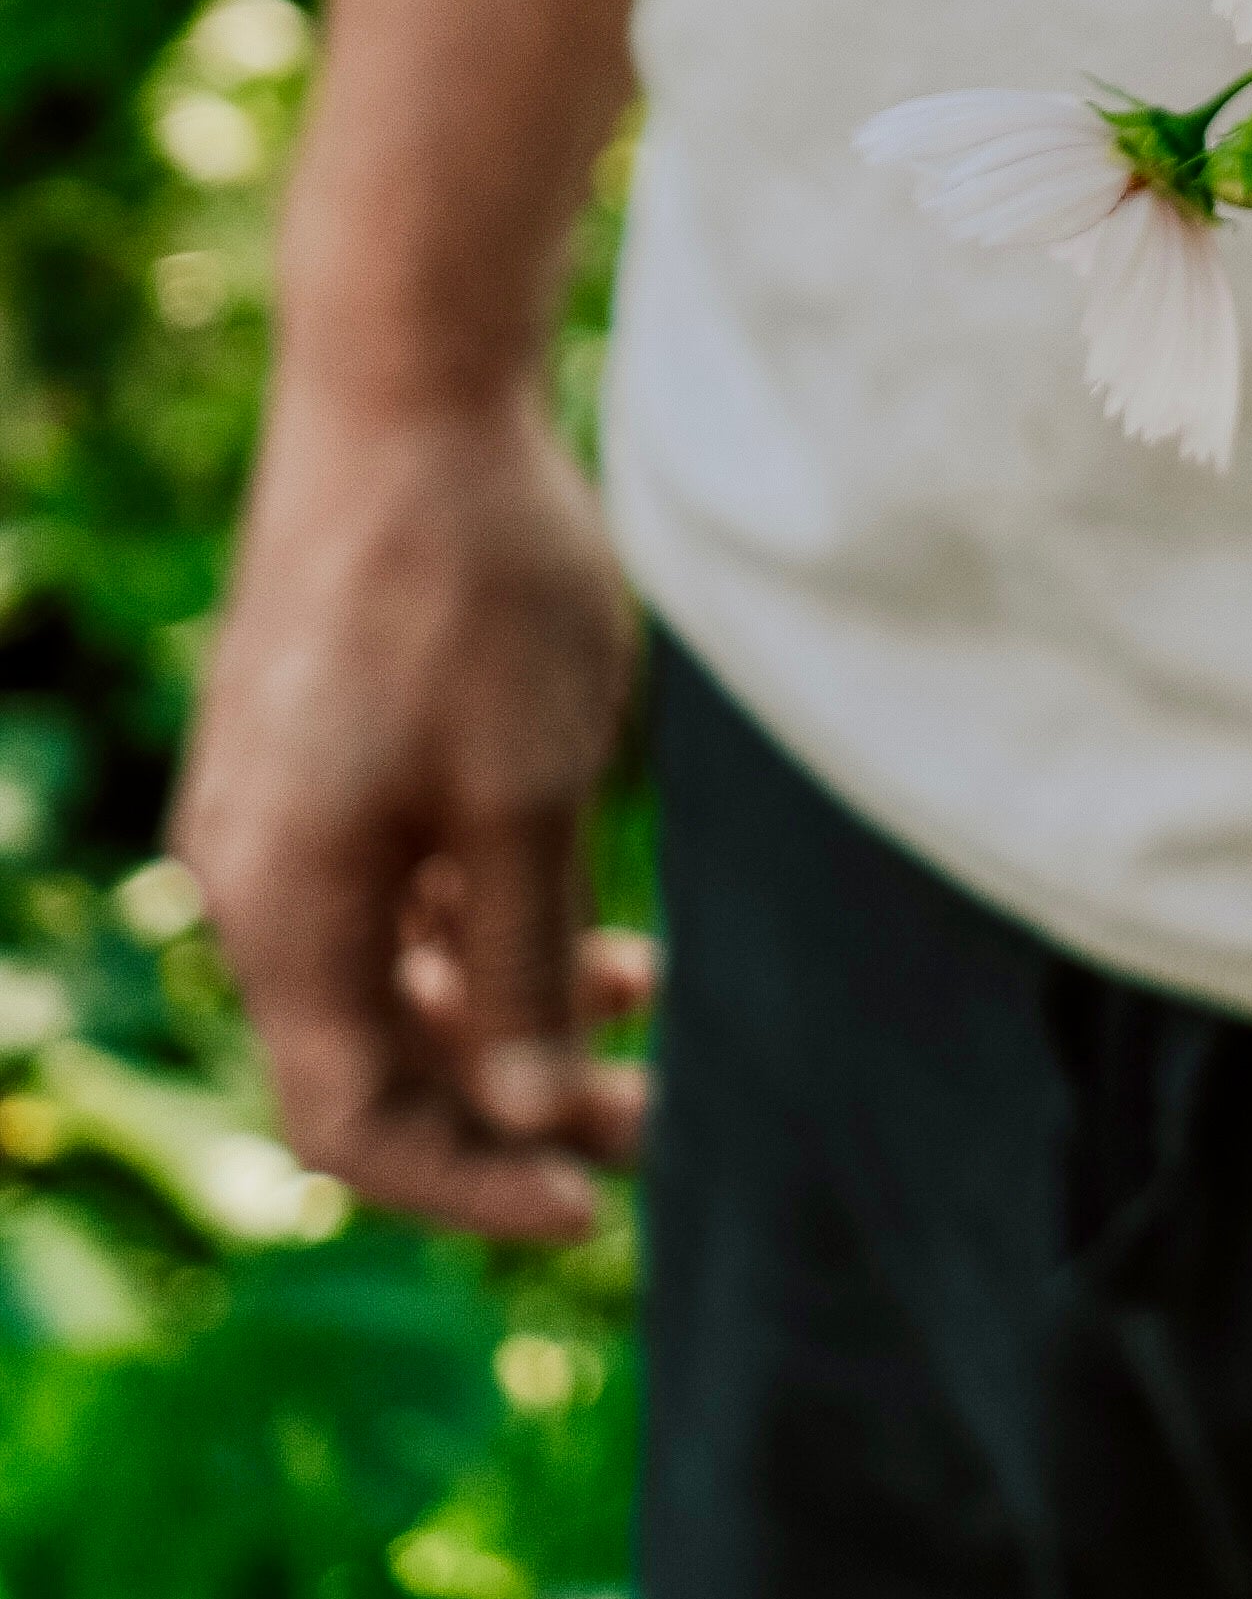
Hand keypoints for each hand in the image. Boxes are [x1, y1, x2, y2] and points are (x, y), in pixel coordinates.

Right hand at [174, 386, 649, 1236]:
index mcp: (283, 905)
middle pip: (368, 1054)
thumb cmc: (475, 589)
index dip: (469, 1183)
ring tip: (642, 1003)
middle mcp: (252, 873)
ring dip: (501, 1013)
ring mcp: (276, 810)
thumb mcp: (528, 793)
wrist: (408, 394)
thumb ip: (516, 964)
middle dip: (503, 1105)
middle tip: (651, 1122)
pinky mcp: (312, 755)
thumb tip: (520, 1113)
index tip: (596, 1204)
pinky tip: (584, 920)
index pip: (351, 1118)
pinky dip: (474, 925)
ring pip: (384, 972)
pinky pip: (383, 891)